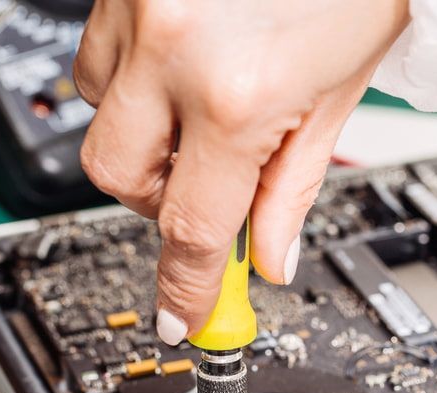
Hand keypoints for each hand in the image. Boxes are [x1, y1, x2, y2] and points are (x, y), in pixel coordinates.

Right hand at [74, 0, 408, 343]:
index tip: (185, 317)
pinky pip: (98, 53)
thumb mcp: (339, 99)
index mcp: (238, 93)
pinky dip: (133, 80)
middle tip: (206, 195)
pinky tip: (185, 67)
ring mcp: (137, 3)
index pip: (195, 229)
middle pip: (116, 179)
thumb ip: (292, 189)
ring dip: (144, 136)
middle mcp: (172, 48)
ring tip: (204, 115)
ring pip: (96, 112)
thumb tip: (272, 259)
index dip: (188, 287)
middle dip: (157, 203)